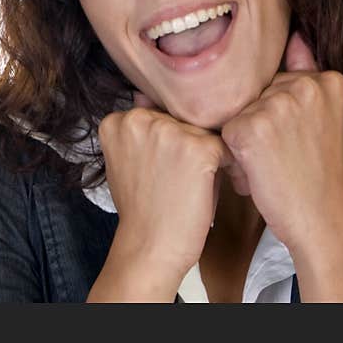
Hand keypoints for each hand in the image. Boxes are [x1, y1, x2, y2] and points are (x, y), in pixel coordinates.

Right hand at [98, 93, 235, 277]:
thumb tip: (143, 94)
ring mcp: (169, 130)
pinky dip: (224, 168)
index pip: (158, 115)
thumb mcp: (128, 160)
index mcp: (117, 120)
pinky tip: (205, 189)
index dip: (166, 142)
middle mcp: (139, 118)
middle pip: (182, 119)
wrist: (148, 247)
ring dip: (206, 155)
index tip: (160, 169)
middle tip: (176, 180)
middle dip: (186, 145)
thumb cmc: (143, 207)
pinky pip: (225, 148)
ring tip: (190, 185)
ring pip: (204, 131)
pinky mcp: (197, 147)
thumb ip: (138, 129)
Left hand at [220, 31, 342, 251]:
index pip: (280, 81)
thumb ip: (305, 76)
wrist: (322, 222)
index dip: (279, 115)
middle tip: (285, 158)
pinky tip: (258, 174)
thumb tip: (296, 35)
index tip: (297, 141)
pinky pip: (223, 133)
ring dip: (244, 142)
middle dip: (259, 125)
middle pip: (256, 94)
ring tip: (272, 166)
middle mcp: (304, 85)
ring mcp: (276, 104)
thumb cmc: (319, 175)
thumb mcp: (323, 118)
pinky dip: (233, 157)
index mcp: (328, 79)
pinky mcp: (249, 127)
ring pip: (237, 112)